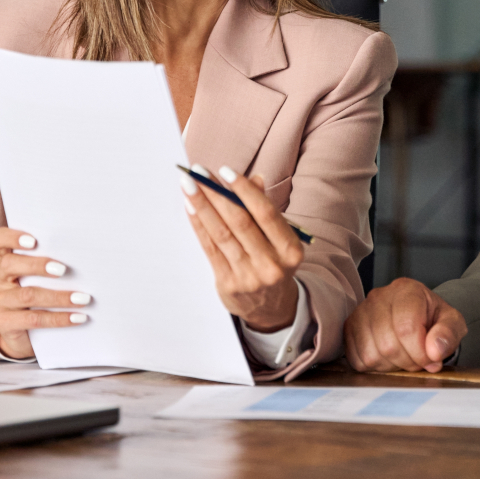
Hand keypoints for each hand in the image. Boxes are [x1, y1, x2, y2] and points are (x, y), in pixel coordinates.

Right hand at [0, 228, 91, 359]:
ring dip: (59, 297)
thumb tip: (84, 253)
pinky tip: (77, 318)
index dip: (12, 237)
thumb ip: (53, 261)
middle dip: (38, 265)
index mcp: (6, 259)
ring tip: (83, 298)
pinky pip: (33, 319)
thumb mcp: (41, 275)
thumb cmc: (40, 293)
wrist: (24, 333)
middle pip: (10, 265)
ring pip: (27, 295)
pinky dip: (59, 318)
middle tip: (64, 269)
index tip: (34, 240)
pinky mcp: (4, 324)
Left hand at [181, 165, 303, 331]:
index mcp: (290, 249)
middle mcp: (271, 264)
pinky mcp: (228, 284)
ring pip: (222, 234)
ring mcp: (248, 276)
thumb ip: (266, 209)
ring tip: (189, 185)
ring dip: (202, 206)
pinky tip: (190, 208)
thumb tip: (253, 179)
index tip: (225, 171)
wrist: (272, 307)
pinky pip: (210, 249)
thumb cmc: (275, 261)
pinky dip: (199, 225)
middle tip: (199, 172)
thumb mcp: (281, 238)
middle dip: (216, 193)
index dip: (244, 190)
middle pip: (240, 222)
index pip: (265, 213)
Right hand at [344, 277, 466, 372]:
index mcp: (407, 290)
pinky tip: (388, 358)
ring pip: (371, 353)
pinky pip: (356, 358)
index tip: (431, 359)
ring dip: (391, 366)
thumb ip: (448, 334)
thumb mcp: (452, 323)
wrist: (417, 315)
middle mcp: (380, 296)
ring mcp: (361, 311)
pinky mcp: (349, 327)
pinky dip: (374, 366)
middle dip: (407, 362)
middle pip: (388, 344)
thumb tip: (434, 351)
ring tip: (403, 357)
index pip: (407, 328)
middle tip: (418, 360)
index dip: (420, 353)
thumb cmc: (433, 319)